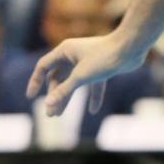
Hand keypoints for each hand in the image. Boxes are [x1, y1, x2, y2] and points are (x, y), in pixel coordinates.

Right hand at [27, 34, 143, 116]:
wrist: (132, 47)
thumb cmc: (105, 57)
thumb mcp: (81, 76)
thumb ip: (64, 91)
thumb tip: (48, 105)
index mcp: (66, 50)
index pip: (43, 66)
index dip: (35, 81)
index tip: (30, 97)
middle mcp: (75, 54)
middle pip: (58, 77)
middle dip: (54, 95)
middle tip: (51, 114)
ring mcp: (88, 61)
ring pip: (73, 82)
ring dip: (67, 98)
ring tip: (59, 115)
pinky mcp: (101, 68)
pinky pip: (93, 85)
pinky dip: (92, 96)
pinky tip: (93, 110)